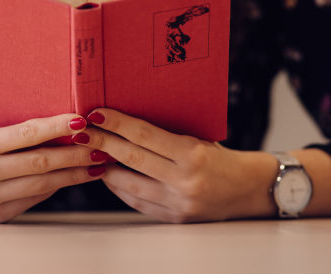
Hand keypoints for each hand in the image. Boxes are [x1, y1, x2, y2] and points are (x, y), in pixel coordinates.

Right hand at [0, 114, 106, 222]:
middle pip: (40, 161)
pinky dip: (60, 185)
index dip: (56, 126)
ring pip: (43, 183)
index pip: (26, 133)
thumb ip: (20, 134)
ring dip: (75, 173)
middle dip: (75, 154)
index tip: (82, 120)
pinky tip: (77, 177)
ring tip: (97, 163)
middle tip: (101, 146)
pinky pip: (37, 197)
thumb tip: (69, 126)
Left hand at [72, 108, 276, 222]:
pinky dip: (120, 188)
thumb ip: (166, 134)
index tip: (96, 113)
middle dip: (102, 142)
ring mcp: (178, 203)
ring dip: (105, 168)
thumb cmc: (220, 157)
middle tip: (81, 131)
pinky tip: (109, 175)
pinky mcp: (174, 218)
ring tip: (90, 153)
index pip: (144, 135)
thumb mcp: (199, 138)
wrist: (248, 189)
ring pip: (128, 185)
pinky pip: (137, 202)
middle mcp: (184, 180)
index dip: (117, 123)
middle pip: (131, 158)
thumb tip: (126, 121)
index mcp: (192, 154)